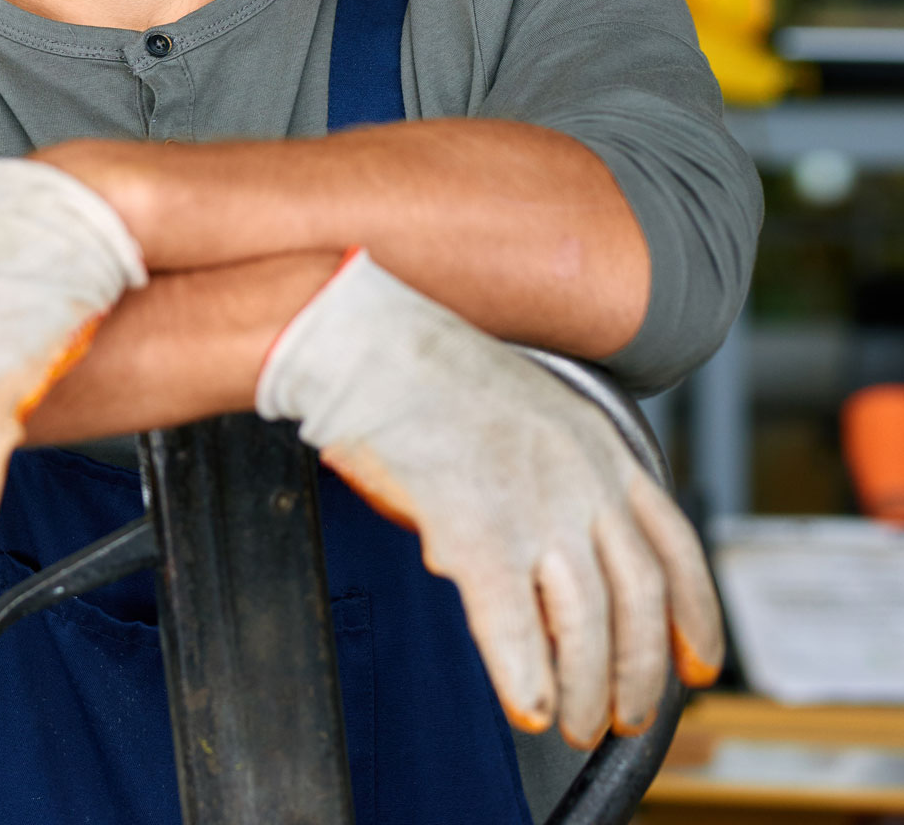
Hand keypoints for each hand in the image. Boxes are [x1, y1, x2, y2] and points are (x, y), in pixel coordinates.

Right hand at [256, 249, 722, 747]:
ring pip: (586, 625)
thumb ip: (560, 476)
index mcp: (600, 445)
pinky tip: (524, 706)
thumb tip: (557, 563)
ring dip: (582, 690)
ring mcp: (534, 504)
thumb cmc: (428, 376)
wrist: (370, 344)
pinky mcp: (477, 529)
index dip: (695, 615)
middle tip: (622, 715)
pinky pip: (513, 627)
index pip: (674, 546)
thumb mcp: (528, 411)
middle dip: (639, 673)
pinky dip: (524, 678)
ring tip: (568, 722)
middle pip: (638, 599)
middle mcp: (583, 477)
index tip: (696, 665)